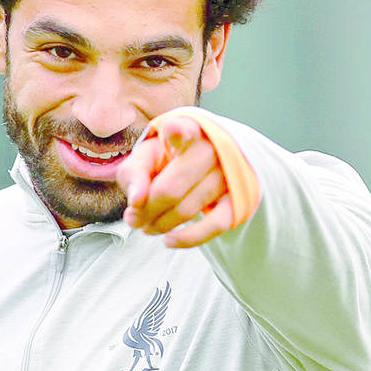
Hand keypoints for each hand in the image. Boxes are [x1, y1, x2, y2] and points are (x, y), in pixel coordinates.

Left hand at [116, 113, 234, 248]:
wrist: (205, 166)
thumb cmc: (168, 161)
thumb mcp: (146, 159)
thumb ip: (133, 174)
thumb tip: (136, 201)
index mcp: (188, 129)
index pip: (185, 129)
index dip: (178, 132)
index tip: (172, 130)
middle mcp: (213, 148)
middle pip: (170, 189)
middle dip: (147, 210)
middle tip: (133, 219)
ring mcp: (229, 174)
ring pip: (187, 209)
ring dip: (161, 225)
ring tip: (146, 227)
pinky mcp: (238, 199)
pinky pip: (215, 225)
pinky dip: (188, 238)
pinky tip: (169, 241)